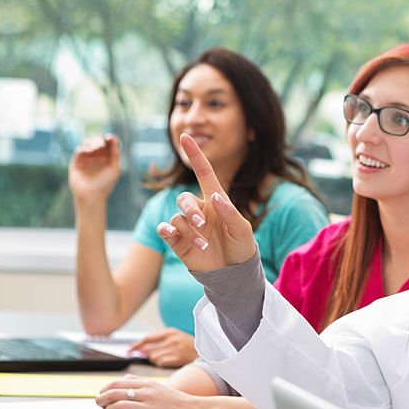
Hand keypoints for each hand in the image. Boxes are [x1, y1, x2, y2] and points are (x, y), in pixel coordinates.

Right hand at [68, 135, 120, 201]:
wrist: (91, 195)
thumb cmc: (105, 184)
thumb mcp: (114, 168)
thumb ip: (114, 154)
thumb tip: (114, 138)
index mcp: (107, 158)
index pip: (107, 144)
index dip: (109, 139)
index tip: (110, 137)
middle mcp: (96, 157)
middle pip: (97, 141)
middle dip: (99, 140)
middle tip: (102, 144)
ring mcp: (86, 158)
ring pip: (87, 143)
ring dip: (92, 142)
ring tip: (97, 147)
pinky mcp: (76, 161)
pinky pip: (79, 150)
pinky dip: (85, 148)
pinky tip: (90, 150)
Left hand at [95, 375, 203, 408]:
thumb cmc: (177, 402)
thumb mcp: (159, 386)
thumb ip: (141, 383)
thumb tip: (124, 379)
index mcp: (147, 384)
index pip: (116, 384)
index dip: (104, 391)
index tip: (102, 397)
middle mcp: (147, 393)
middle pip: (113, 394)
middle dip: (101, 401)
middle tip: (101, 407)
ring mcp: (150, 407)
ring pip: (118, 407)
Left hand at [129, 328, 197, 367]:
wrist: (207, 352)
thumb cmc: (188, 346)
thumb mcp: (175, 337)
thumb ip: (158, 341)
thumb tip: (140, 349)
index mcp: (170, 332)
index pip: (147, 338)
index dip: (136, 345)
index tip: (128, 351)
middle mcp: (172, 339)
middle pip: (149, 349)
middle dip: (147, 355)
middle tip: (152, 356)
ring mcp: (175, 349)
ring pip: (153, 357)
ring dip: (155, 360)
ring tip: (165, 358)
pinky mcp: (178, 358)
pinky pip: (161, 362)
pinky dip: (161, 363)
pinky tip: (168, 361)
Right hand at [157, 134, 256, 271]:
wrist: (234, 272)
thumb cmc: (242, 247)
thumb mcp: (243, 229)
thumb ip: (230, 213)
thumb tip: (213, 199)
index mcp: (216, 201)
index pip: (204, 173)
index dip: (195, 155)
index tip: (185, 136)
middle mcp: (200, 210)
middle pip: (184, 199)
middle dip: (190, 210)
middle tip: (202, 224)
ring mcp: (188, 225)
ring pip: (177, 218)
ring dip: (189, 230)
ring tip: (205, 244)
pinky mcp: (178, 241)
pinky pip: (165, 229)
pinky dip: (167, 230)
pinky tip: (174, 236)